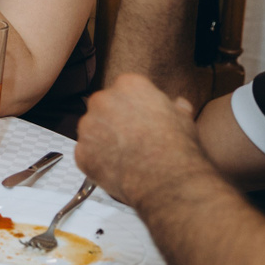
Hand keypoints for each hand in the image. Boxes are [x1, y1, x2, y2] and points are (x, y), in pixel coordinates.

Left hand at [74, 74, 204, 208]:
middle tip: (132, 140)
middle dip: (114, 121)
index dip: (133, 108)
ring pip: (93, 130)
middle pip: (104, 107)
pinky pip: (87, 154)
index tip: (141, 121)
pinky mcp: (81, 151)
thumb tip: (179, 104)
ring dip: (103, 140)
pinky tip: (116, 169)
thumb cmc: (177, 147)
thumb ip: (175, 107)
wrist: (166, 179)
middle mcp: (103, 99)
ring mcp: (88, 125)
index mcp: (129, 85)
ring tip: (125, 157)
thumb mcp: (184, 119)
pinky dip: (97, 161)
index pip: (125, 91)